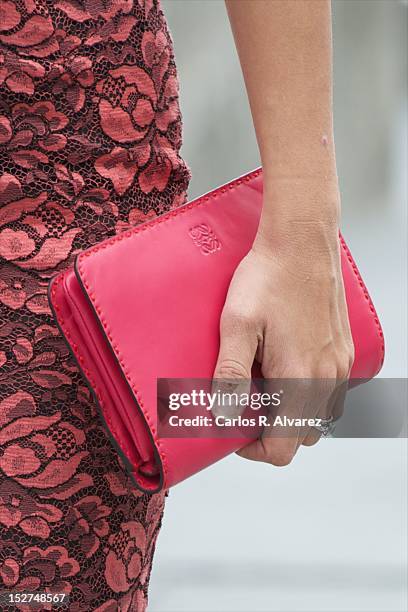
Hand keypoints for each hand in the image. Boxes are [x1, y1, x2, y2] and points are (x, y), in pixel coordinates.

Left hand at [213, 216, 354, 465]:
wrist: (302, 241)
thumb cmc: (271, 276)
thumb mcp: (236, 324)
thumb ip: (229, 374)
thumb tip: (222, 413)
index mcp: (299, 378)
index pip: (283, 447)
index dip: (255, 449)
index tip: (236, 430)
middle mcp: (326, 377)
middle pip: (301, 435)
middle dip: (272, 429)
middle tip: (247, 401)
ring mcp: (339, 364)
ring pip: (317, 413)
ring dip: (290, 410)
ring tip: (265, 380)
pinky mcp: (343, 350)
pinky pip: (328, 388)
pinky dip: (305, 390)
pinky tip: (284, 361)